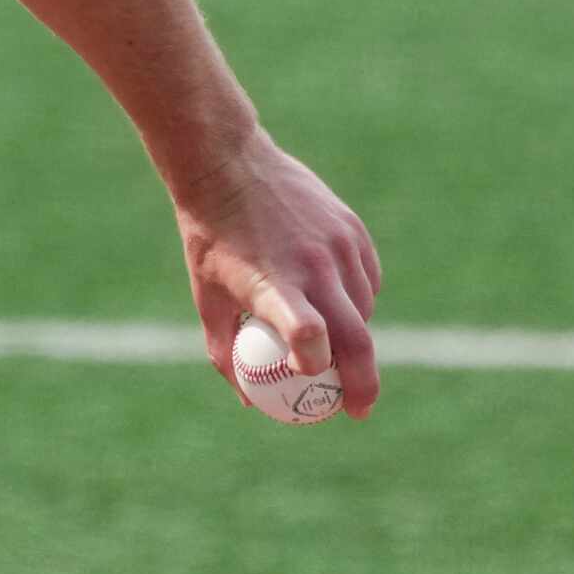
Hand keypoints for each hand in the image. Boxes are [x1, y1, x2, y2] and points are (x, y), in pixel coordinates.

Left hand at [172, 134, 382, 417]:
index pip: (306, 332)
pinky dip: (358, 301)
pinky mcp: (352, 229)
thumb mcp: (205, 294)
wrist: (227, 163)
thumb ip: (225, 349)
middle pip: (356, 338)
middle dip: (363, 384)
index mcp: (272, 283)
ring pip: (363, 310)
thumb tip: (249, 399)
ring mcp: (338, 245)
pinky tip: (337, 304)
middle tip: (357, 410)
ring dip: (355, 338)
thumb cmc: (210, 236)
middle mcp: (312, 266)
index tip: (315, 391)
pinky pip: (368, 281)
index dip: (317, 365)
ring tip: (333, 347)